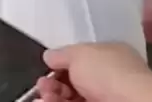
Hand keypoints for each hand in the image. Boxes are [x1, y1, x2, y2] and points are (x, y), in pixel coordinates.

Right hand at [36, 43, 151, 101]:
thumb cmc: (109, 74)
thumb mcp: (80, 54)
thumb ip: (62, 54)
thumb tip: (49, 56)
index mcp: (109, 56)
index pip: (81, 59)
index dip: (61, 64)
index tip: (47, 69)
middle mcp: (108, 78)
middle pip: (73, 82)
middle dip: (53, 84)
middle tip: (43, 87)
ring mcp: (104, 99)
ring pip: (72, 99)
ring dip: (52, 97)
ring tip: (42, 99)